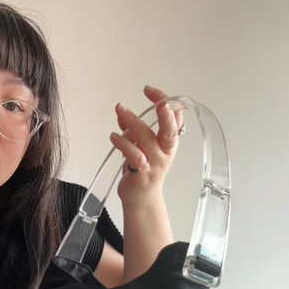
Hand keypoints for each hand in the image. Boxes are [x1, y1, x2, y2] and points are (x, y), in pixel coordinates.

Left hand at [110, 85, 183, 206]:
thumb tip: (122, 112)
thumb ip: (132, 130)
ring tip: (120, 109)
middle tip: (158, 102)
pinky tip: (113, 136)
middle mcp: (165, 151)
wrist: (141, 198)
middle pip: (170, 130)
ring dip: (133, 122)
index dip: (166, 101)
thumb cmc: (143, 171)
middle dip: (166, 114)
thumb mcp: (141, 146)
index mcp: (169, 142)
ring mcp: (155, 163)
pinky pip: (134, 155)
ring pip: (147, 139)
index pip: (175, 117)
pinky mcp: (142, 173)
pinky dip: (123, 143)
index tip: (149, 90)